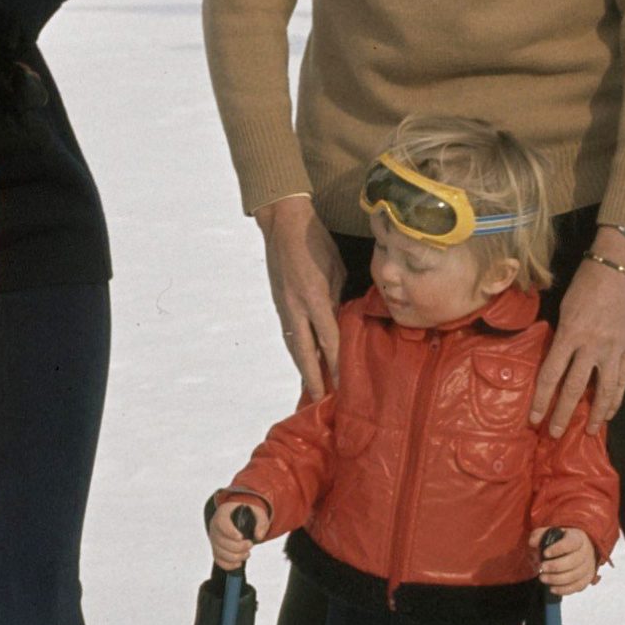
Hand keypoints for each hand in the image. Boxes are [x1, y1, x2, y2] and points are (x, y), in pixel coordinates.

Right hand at [205, 489, 268, 570]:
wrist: (240, 517)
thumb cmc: (247, 513)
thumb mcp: (257, 513)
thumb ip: (261, 523)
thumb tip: (259, 536)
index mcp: (222, 515)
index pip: (221, 523)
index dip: (230, 532)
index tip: (241, 537)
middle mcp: (215, 527)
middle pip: (221, 541)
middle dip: (238, 547)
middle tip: (250, 544)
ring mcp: (214, 540)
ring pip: (220, 553)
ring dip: (236, 557)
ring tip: (247, 553)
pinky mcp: (216, 550)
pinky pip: (219, 560)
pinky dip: (229, 565)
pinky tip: (239, 562)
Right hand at [257, 194, 343, 399]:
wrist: (283, 224)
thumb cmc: (316, 242)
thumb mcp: (336, 269)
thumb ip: (339, 298)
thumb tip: (344, 320)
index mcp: (314, 297)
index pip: (328, 339)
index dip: (336, 364)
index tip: (345, 385)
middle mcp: (296, 307)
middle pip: (304, 352)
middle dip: (313, 378)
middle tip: (321, 401)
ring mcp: (284, 307)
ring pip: (294, 345)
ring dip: (303, 368)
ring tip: (312, 388)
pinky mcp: (279, 303)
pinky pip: (290, 334)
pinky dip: (298, 351)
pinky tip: (304, 360)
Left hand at [531, 246, 624, 434]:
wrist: (622, 266)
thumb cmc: (588, 281)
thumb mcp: (565, 306)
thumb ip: (562, 334)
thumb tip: (556, 357)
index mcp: (569, 333)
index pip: (550, 375)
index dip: (541, 400)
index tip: (533, 418)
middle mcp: (591, 346)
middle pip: (574, 388)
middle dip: (562, 414)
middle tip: (553, 434)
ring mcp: (614, 349)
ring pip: (603, 390)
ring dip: (594, 414)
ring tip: (586, 431)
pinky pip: (622, 380)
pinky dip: (616, 399)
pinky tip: (610, 412)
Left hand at [532, 525, 600, 594]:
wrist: (578, 549)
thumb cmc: (562, 541)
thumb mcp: (550, 533)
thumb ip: (539, 535)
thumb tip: (533, 542)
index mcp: (577, 538)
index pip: (571, 543)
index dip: (558, 549)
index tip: (545, 553)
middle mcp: (586, 552)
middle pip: (574, 561)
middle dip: (555, 566)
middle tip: (542, 568)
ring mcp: (588, 566)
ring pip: (575, 576)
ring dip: (557, 579)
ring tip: (543, 578)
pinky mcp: (587, 578)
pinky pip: (578, 586)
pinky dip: (565, 590)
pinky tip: (552, 588)